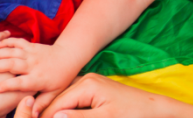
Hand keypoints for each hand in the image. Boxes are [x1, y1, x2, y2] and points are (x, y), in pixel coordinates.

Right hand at [0, 37, 79, 105]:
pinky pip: (16, 41)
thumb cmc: (60, 78)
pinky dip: (6, 42)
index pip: (20, 83)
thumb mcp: (53, 93)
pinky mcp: (30, 45)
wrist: (68, 57)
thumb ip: (41, 104)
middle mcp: (33, 65)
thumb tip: (32, 116)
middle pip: (12, 65)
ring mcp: (31, 53)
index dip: (7, 85)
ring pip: (12, 52)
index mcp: (37, 79)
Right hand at [41, 74, 192, 117]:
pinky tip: (59, 114)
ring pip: (63, 98)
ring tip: (42, 117)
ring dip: (54, 110)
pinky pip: (72, 97)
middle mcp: (84, 79)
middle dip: (46, 113)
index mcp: (86, 85)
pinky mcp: (92, 87)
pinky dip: (64, 106)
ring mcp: (87, 82)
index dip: (45, 117)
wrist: (151, 107)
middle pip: (58, 99)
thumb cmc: (131, 113)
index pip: (58, 104)